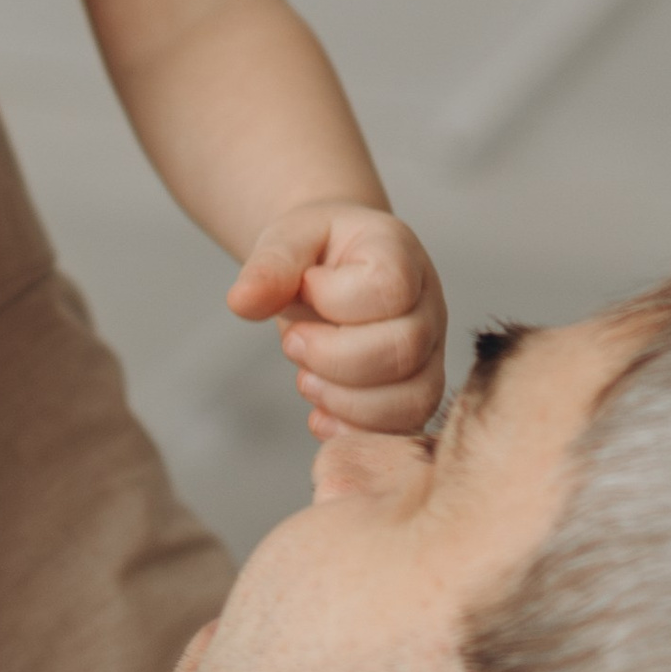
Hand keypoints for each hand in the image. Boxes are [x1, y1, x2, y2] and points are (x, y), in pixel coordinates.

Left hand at [226, 203, 446, 436]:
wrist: (331, 269)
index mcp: (401, 258)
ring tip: (307, 378)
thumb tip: (242, 302)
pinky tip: (320, 414)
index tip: (305, 289)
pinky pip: (400, 429)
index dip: (336, 300)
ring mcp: (427, 355)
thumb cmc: (317, 253)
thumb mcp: (288, 240)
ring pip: (411, 400)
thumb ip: (271, 266)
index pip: (388, 288)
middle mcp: (427, 307)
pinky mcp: (413, 394)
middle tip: (293, 344)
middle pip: (404, 350)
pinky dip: (351, 431)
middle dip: (332, 358)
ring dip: (343, 400)